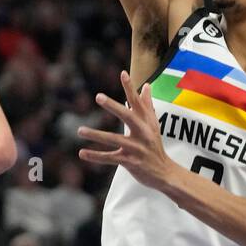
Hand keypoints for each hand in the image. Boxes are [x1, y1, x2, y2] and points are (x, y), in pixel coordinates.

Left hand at [78, 71, 176, 190]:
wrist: (165, 172)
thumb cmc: (155, 145)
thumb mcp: (154, 125)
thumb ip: (148, 105)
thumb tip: (147, 85)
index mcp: (146, 122)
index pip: (137, 102)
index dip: (130, 87)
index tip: (123, 73)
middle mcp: (142, 132)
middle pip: (127, 116)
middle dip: (113, 106)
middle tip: (98, 96)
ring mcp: (136, 148)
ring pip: (114, 139)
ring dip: (96, 135)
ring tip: (80, 130)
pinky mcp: (130, 161)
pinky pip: (110, 158)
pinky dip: (96, 156)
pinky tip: (82, 153)